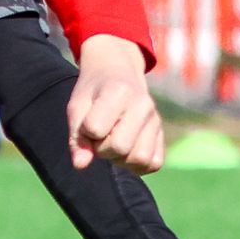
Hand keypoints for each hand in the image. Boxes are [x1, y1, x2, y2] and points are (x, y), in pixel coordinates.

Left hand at [67, 34, 164, 172]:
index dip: (85, 132)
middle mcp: (143, 105)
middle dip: (102, 149)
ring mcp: (155, 120)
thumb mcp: (77, 107)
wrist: (117, 73)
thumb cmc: (93, 92)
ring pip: (139, 159)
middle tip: (99, 135)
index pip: (95, 129)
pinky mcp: (162, 134)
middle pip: (120, 147)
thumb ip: (77, 137)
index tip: (87, 122)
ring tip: (113, 143)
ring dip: (120, 159)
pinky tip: (126, 151)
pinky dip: (136, 164)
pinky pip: (153, 163)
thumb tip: (80, 165)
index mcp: (119, 91)